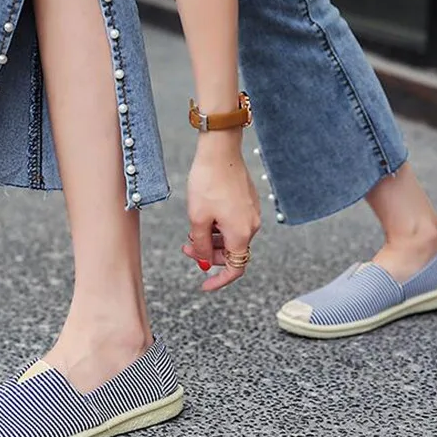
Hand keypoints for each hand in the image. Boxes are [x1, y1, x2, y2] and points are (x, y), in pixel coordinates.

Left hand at [184, 141, 260, 290]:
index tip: (204, 285)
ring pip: (230, 237)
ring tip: (191, 228)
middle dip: (208, 253)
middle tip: (185, 246)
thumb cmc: (207, 183)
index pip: (236, 269)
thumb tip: (202, 260)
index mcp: (241, 233)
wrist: (219, 151)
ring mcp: (251, 212)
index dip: (219, 281)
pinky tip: (203, 215)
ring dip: (211, 239)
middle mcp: (251, 225)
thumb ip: (200, 245)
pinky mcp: (248, 201)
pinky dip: (218, 226)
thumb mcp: (197, 219)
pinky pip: (233, 223)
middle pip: (231, 253)